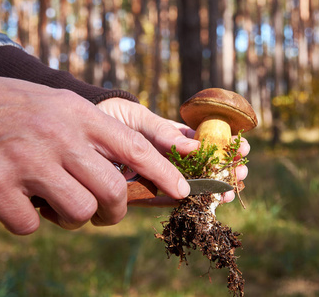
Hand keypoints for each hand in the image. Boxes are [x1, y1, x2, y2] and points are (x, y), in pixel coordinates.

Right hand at [0, 73, 192, 233]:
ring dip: (72, 217)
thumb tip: (138, 164)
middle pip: (112, 191)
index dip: (163, 173)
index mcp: (79, 114)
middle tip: (107, 213)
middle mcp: (58, 136)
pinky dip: (29, 220)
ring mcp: (26, 161)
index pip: (135, 147)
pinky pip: (32, 225)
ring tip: (55, 202)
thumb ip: (98, 132)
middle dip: (115, 211)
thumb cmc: (15, 108)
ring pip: (79, 212)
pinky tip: (18, 200)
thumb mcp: (60, 106)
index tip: (182, 191)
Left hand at [96, 98, 250, 206]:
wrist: (76, 130)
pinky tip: (205, 203)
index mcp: (169, 137)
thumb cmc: (109, 115)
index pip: (203, 143)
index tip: (242, 148)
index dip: (224, 146)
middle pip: (202, 165)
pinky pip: (164, 200)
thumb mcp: (139, 117)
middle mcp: (165, 157)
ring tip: (230, 190)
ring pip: (189, 184)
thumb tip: (194, 146)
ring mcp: (154, 175)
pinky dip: (184, 203)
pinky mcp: (139, 193)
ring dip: (212, 188)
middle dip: (224, 169)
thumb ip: (162, 131)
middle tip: (242, 172)